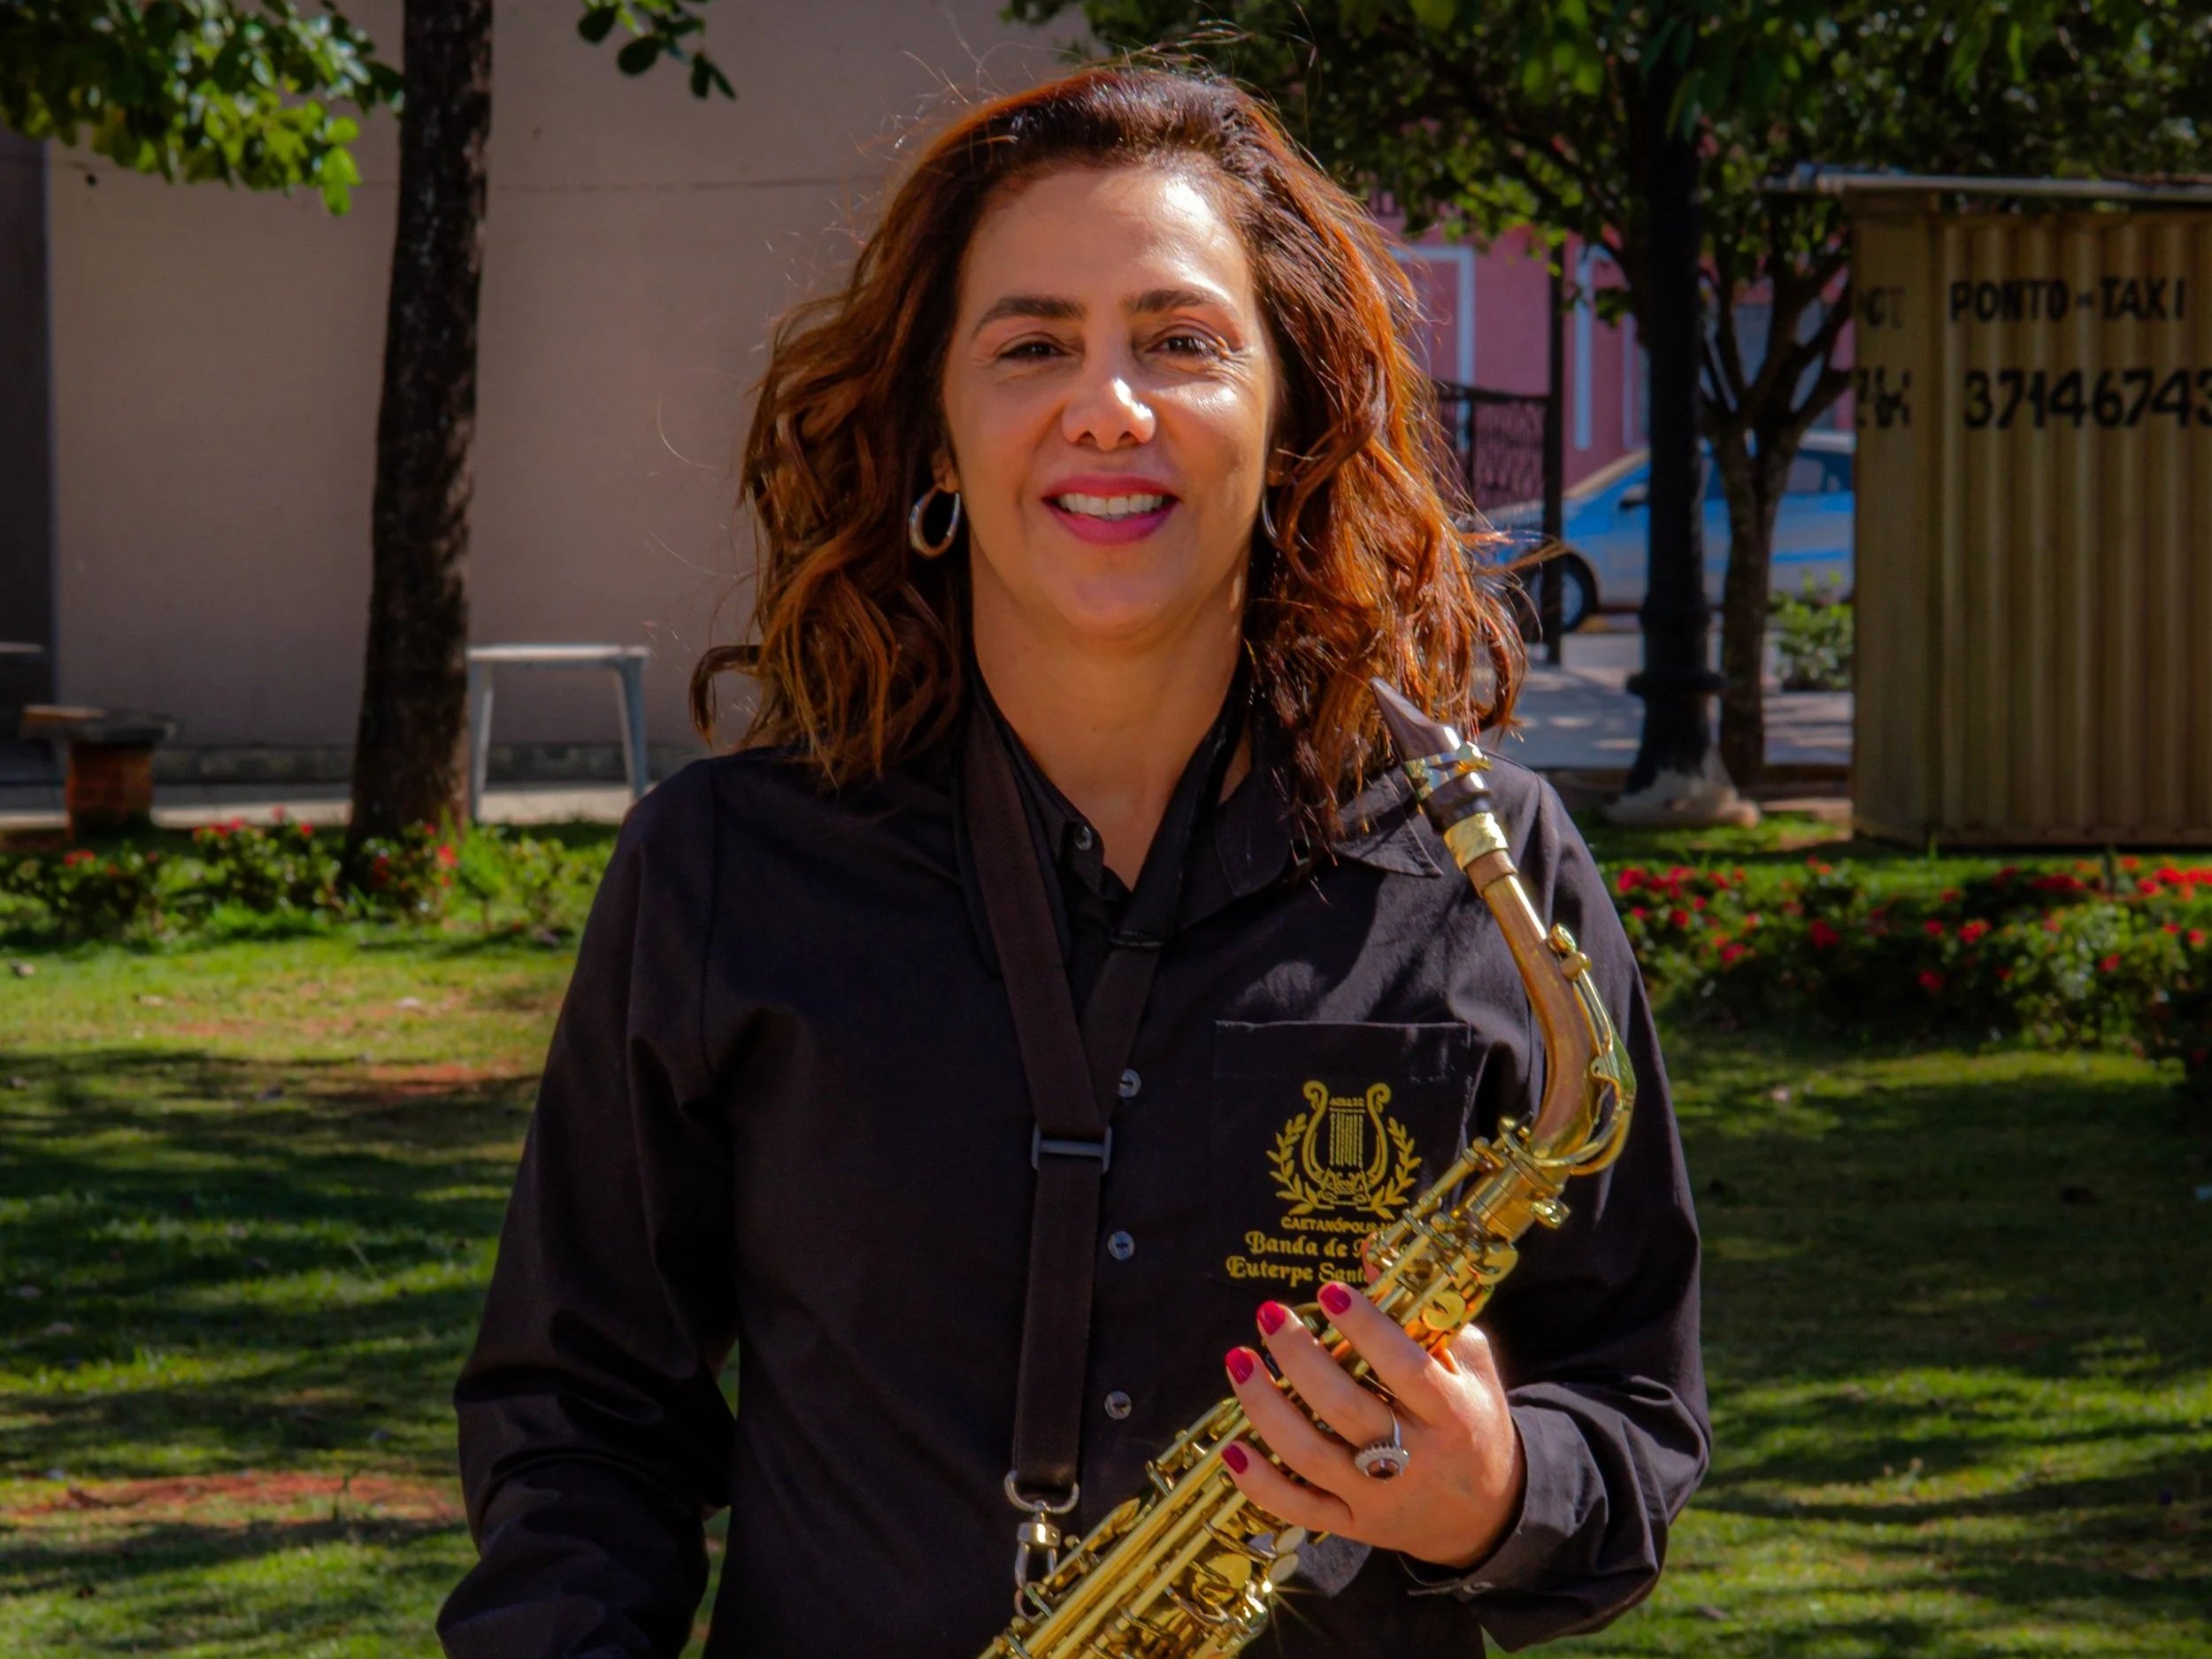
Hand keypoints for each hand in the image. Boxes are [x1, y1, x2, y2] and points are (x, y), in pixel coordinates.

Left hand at [1219, 1279, 1524, 1571]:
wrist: (1489, 1513)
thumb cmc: (1472, 1421)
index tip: (1329, 1291)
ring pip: (1312, 1456)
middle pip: (1346, 1409)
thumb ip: (1427, 1314)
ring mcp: (1381, 1497)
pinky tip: (1232, 1448)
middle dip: (1300, 1359)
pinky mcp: (1355, 1525)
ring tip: (1240, 1360)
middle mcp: (1416, 1459)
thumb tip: (1370, 1256)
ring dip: (1267, 1408)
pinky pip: (1300, 1508)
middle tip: (1269, 1315)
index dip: (1365, 1329)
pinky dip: (1261, 1483)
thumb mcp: (1469, 1365)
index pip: (1404, 1368)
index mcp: (1452, 1414)